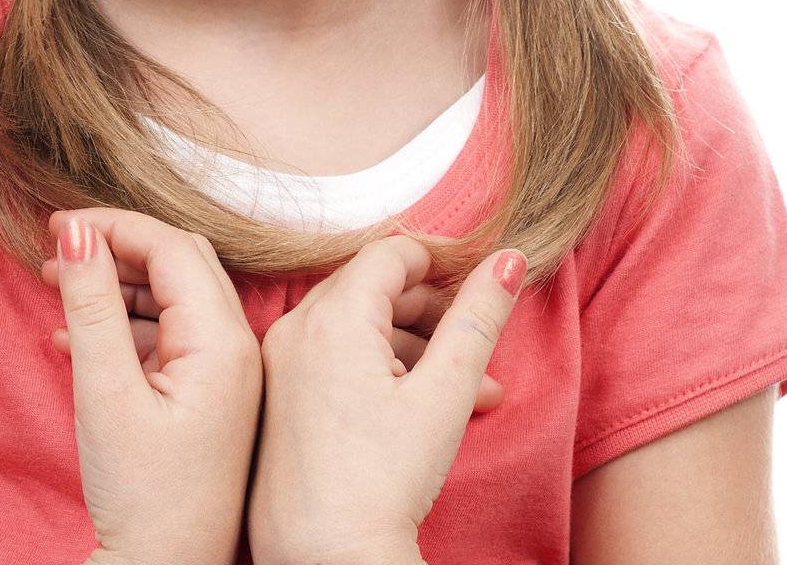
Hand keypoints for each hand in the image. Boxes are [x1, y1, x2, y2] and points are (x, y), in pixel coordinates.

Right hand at [41, 206, 263, 564]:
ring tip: (56, 288)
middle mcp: (238, 349)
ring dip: (117, 286)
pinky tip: (76, 338)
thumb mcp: (104, 394)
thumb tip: (75, 232)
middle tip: (56, 248)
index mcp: (223, 342)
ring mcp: (228, 375)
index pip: (171, 246)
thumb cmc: (142, 499)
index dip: (111, 225)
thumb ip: (90, 305)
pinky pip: (171, 336)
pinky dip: (126, 325)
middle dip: (116, 247)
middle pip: (179, 262)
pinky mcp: (213, 399)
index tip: (55, 224)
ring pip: (173, 297)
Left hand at [247, 237, 525, 564]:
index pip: (390, 252)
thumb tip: (511, 259)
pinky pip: (328, 353)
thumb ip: (478, 319)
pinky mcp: (275, 394)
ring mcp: (279, 361)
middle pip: (371, 285)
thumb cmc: (383, 480)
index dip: (439, 260)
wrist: (325, 558)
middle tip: (476, 342)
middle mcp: (295, 327)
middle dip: (431, 309)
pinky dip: (373, 364)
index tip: (475, 282)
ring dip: (410, 343)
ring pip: (353, 323)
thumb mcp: (445, 394)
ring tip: (466, 389)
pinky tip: (415, 406)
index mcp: (333, 316)